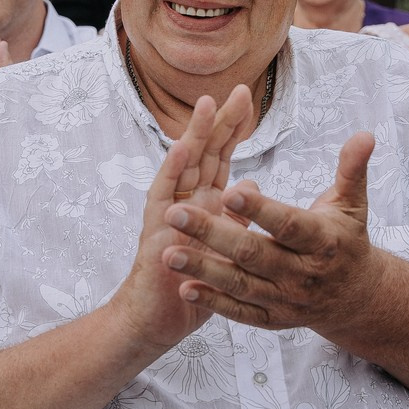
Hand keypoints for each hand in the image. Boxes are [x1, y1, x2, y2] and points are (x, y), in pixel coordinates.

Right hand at [107, 87, 255, 351]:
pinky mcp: (156, 231)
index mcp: (204, 203)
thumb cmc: (193, 283)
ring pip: (182, 166)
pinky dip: (172, 170)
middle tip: (239, 90)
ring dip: (195, 135)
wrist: (159, 318)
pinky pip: (163, 196)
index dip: (233, 129)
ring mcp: (168, 213)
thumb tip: (252, 185)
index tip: (247, 98)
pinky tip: (182, 148)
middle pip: (204, 153)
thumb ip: (236, 215)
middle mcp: (185, 201)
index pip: (220, 157)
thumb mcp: (225, 246)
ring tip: (207, 105)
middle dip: (219, 121)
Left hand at [158, 132, 382, 334]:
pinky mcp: (272, 318)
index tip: (228, 189)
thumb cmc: (346, 240)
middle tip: (176, 214)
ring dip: (203, 270)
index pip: (288, 224)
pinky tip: (185, 288)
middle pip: (254, 254)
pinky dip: (213, 302)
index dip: (259, 210)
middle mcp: (303, 274)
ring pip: (241, 285)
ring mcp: (286, 299)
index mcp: (323, 241)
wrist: (355, 297)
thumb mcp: (353, 204)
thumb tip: (365, 134)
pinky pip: (240, 311)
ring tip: (168, 254)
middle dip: (212, 234)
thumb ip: (352, 170)